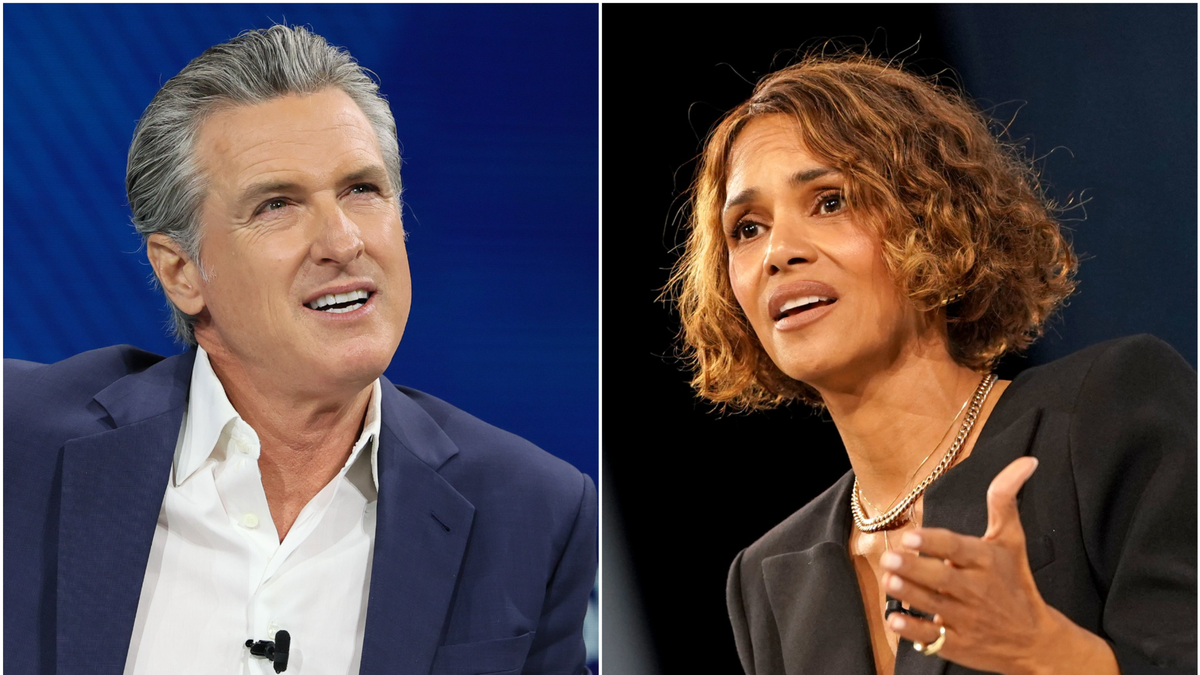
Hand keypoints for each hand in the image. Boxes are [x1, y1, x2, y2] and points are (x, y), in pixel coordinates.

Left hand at [878, 457, 1083, 674]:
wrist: (1036, 641)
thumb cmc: (1016, 582)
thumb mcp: (1012, 541)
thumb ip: (1005, 500)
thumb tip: (1025, 461)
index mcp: (986, 562)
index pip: (958, 549)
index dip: (935, 543)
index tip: (912, 537)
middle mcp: (977, 590)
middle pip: (942, 578)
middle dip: (915, 569)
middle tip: (891, 558)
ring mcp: (967, 619)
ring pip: (933, 606)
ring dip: (909, 594)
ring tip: (889, 580)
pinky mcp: (958, 644)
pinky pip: (933, 638)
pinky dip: (913, 630)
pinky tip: (894, 619)